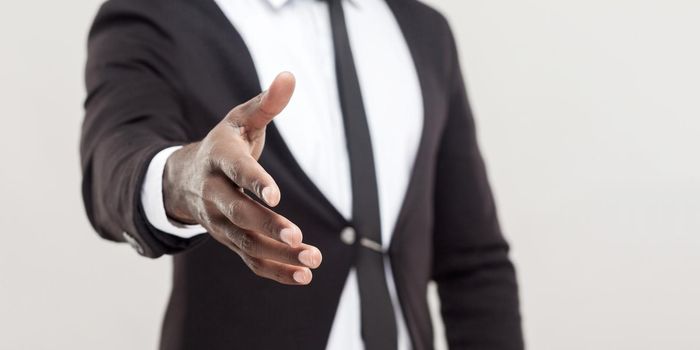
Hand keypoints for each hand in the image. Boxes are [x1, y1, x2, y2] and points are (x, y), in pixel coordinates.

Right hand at [162, 72, 320, 284]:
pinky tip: (302, 276)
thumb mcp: (240, 120)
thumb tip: (289, 76)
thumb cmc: (223, 144)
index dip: (255, 182)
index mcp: (219, 158)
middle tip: (298, 238)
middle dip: (268, 227)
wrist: (182, 177)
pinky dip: (274, 270)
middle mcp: (214, 193)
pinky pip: (249, 259)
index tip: (276, 195)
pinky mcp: (229, 239)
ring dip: (278, 255)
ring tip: (312, 260)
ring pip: (246, 242)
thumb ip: (266, 103)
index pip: (237, 171)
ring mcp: (219, 220)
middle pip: (238, 213)